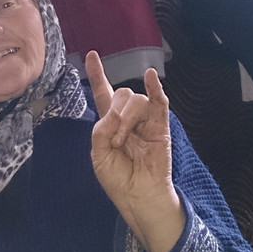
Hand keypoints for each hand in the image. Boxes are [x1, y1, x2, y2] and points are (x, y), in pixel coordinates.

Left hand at [85, 51, 184, 251]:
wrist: (137, 196)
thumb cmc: (117, 179)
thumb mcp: (99, 155)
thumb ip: (101, 130)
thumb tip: (116, 113)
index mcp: (109, 123)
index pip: (103, 93)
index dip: (97, 75)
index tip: (92, 56)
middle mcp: (128, 118)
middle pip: (121, 95)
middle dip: (114, 114)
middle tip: (115, 140)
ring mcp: (146, 122)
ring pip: (136, 101)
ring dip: (127, 120)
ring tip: (125, 142)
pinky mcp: (161, 128)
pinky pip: (160, 103)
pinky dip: (157, 90)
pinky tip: (152, 78)